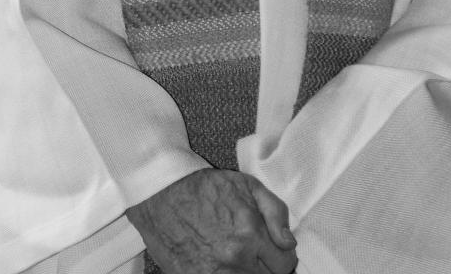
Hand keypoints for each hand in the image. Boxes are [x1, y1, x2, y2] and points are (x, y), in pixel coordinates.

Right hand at [126, 168, 297, 272]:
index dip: (282, 255)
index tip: (274, 249)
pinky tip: (221, 264)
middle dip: (266, 266)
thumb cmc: (205, 188)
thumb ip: (276, 212)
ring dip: (247, 271)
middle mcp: (234, 259)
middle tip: (255, 251)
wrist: (162, 194)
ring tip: (237, 257)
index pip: (286, 264)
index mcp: (250, 234)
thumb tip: (288, 241)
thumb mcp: (247, 185)